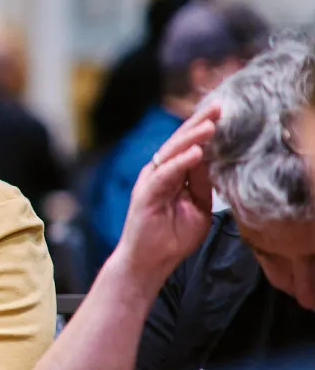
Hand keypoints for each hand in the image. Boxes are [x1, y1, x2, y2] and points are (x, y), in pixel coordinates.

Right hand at [115, 103, 220, 282]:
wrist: (148, 263)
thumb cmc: (171, 238)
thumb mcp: (198, 207)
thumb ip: (202, 184)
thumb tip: (211, 159)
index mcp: (171, 175)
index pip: (189, 146)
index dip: (205, 129)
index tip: (225, 112)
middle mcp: (158, 174)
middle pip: (180, 142)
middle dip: (200, 123)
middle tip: (219, 106)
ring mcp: (150, 183)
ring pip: (171, 153)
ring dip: (192, 138)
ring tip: (211, 124)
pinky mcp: (146, 196)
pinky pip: (165, 174)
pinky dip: (180, 162)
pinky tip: (196, 152)